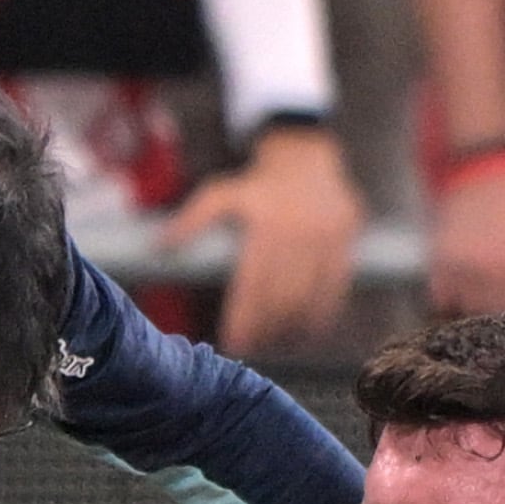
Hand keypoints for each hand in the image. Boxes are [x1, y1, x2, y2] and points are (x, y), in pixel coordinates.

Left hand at [170, 124, 361, 354]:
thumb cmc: (257, 184)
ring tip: (276, 344)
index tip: (233, 342)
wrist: (305, 156)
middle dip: (266, 330)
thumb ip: (192, 220)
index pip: (253, 286)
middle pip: (281, 298)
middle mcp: (297, 232)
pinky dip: (322, 316)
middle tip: (253, 347)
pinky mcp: (345, 242)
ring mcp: (325, 239)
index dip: (243, 319)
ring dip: (292, 329)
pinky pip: (335, 290)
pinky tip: (307, 331)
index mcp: (265, 225)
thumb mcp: (221, 193)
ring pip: (310, 298)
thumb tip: (159, 247)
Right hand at [427, 158, 504, 311]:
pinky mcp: (440, 261)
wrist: (484, 167)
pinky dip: (453, 297)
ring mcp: (461, 267)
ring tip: (491, 288)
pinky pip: (443, 297)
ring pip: (469, 308)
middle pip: (496, 313)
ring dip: (480, 305)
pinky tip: (468, 283)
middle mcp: (489, 270)